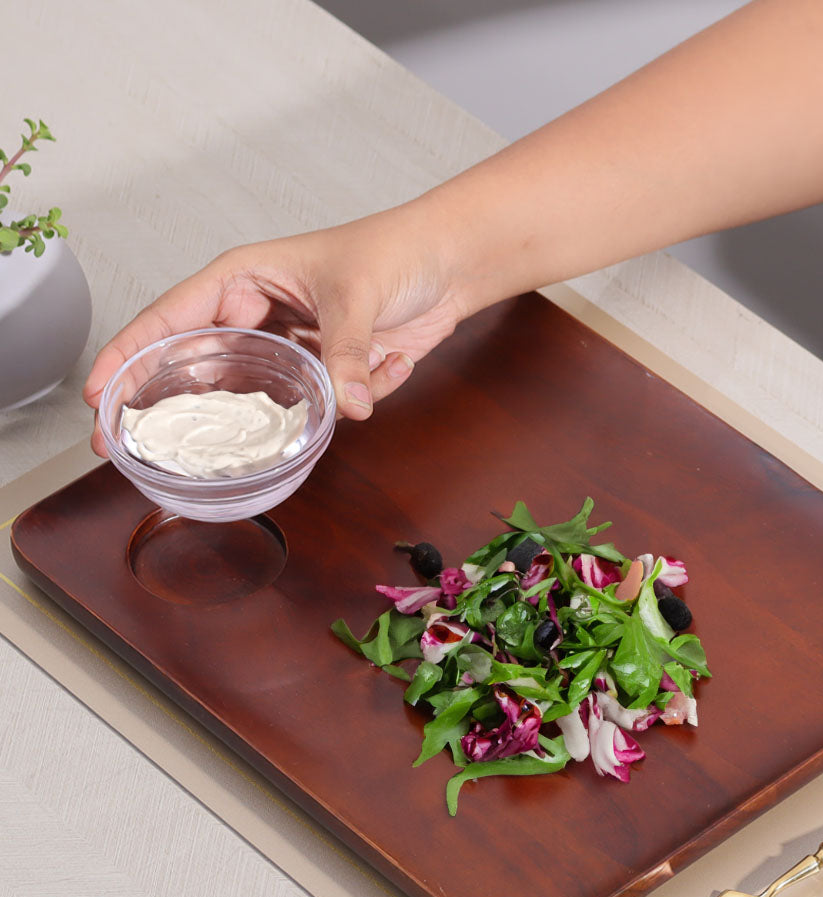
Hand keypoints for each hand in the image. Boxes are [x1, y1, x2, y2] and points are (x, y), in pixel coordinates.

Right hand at [83, 209, 467, 454]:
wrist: (450, 262)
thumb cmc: (396, 250)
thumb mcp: (358, 294)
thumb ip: (344, 353)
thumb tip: (346, 407)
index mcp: (246, 278)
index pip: (172, 318)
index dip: (130, 356)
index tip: (98, 398)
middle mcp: (262, 314)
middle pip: (205, 367)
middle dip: (193, 406)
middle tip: (159, 447)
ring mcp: (295, 345)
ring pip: (269, 395)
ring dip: (299, 407)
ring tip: (319, 405)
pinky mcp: (331, 368)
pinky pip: (329, 401)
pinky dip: (364, 391)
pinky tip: (394, 361)